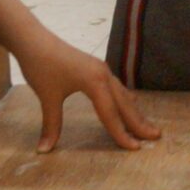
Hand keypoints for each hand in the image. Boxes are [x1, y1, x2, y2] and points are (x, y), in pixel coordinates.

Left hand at [14, 32, 160, 153]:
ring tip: (146, 124)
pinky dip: (125, 100)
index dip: (121, 133)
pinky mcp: (96, 68)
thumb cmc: (41, 66)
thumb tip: (43, 150)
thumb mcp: (47, 97)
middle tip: (156, 136)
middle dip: (139, 122)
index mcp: (95, 82)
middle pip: (125, 104)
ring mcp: (102, 70)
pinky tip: (130, 103)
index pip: (111, 114)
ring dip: (134, 111)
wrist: (33, 39)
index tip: (135, 148)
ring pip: (123, 95)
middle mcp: (104, 75)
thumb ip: (51, 124)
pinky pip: (116, 87)